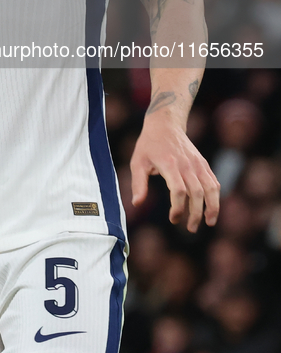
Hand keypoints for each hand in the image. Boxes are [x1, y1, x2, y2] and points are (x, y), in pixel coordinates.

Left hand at [130, 115, 219, 232]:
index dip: (178, 208)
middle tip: (190, 228)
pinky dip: (215, 196)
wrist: (165, 124)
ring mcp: (198, 163)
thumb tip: (136, 204)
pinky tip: (212, 209)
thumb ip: (138, 183)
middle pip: (197, 193)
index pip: (179, 190)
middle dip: (195, 213)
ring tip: (210, 223)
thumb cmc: (149, 145)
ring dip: (212, 207)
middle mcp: (186, 164)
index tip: (173, 219)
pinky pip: (214, 182)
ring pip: (211, 188)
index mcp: (169, 164)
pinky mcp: (203, 163)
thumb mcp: (137, 162)